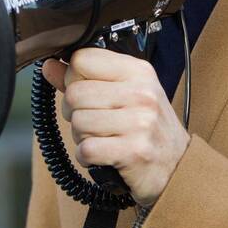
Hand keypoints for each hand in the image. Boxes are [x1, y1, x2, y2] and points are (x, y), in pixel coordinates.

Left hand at [41, 48, 189, 207]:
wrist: (178, 168)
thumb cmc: (149, 129)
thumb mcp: (124, 95)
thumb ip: (84, 79)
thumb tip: (49, 66)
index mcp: (139, 72)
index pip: (82, 59)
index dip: (74, 78)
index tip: (87, 93)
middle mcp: (142, 93)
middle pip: (75, 93)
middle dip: (75, 112)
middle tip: (94, 123)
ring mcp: (140, 123)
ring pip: (78, 122)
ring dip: (82, 137)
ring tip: (102, 139)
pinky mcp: (133, 152)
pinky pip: (86, 150)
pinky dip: (87, 157)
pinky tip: (103, 156)